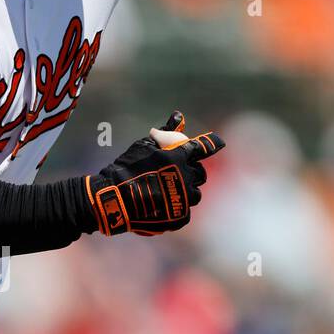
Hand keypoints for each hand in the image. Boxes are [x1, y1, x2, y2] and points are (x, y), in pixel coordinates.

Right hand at [85, 111, 224, 235]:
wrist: (114, 199)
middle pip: (200, 173)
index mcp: (179, 157)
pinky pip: (185, 211)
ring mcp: (183, 199)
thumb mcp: (145, 145)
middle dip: (191, 172)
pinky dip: (176, 209)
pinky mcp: (179, 217)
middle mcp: (185, 177)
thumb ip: (166, 132)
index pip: (203, 147)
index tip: (219, 142)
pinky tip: (161, 207)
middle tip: (175, 174)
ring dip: (186, 191)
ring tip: (167, 192)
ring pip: (195, 194)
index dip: (211, 144)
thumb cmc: (127, 168)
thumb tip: (179, 116)